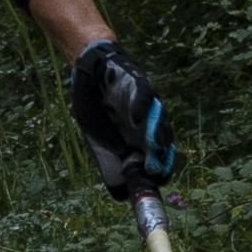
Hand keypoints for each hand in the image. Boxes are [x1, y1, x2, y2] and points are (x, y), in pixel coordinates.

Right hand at [68, 38, 175, 198]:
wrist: (90, 68)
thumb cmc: (91, 103)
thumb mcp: (93, 131)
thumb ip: (106, 152)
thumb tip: (120, 176)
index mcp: (134, 139)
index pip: (153, 160)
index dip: (156, 172)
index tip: (151, 183)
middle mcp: (145, 125)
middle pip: (161, 145)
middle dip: (159, 159)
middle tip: (154, 171)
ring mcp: (147, 107)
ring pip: (160, 123)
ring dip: (157, 137)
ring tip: (154, 149)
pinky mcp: (142, 86)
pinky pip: (146, 97)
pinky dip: (141, 107)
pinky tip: (135, 117)